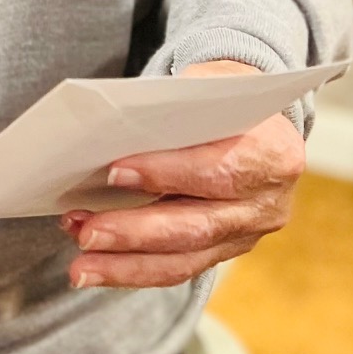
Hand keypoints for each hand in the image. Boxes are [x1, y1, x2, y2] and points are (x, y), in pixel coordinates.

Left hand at [58, 62, 303, 288]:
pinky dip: (132, 270)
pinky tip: (94, 269)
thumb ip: (174, 107)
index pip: (219, 169)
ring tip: (80, 265)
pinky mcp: (224, 251)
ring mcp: (247, 233)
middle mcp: (266, 203)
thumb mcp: (210, 83)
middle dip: (136, 231)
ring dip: (125, 264)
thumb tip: (115, 128)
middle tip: (87, 231)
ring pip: (184, 259)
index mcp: (272, 153)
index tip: (115, 171)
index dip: (167, 173)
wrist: (255, 118)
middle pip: (197, 225)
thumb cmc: (222, 96)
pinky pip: (178, 268)